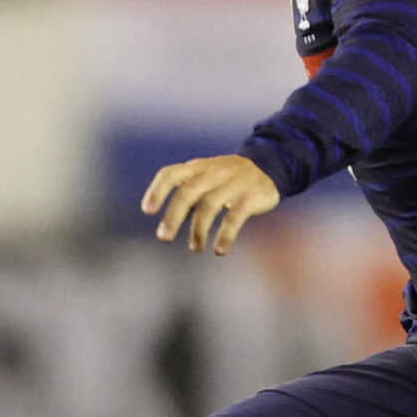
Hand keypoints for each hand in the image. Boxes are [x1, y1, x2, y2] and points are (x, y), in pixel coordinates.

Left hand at [141, 154, 280, 254]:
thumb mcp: (206, 176)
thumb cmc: (228, 178)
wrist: (269, 166)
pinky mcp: (250, 197)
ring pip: (209, 206)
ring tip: (195, 248)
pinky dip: (225, 235)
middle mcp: (213, 173)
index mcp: (197, 167)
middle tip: (163, 237)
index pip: (170, 174)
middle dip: (173, 216)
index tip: (148, 210)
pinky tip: (219, 250)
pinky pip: (235, 217)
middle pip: (188, 192)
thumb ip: (187, 191)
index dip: (157, 191)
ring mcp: (233, 184)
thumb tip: (167, 222)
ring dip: (198, 230)